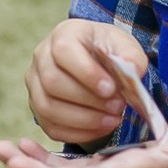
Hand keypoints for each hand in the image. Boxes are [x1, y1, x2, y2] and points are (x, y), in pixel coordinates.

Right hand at [24, 18, 148, 144]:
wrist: (96, 62)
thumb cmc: (108, 51)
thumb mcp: (125, 46)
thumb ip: (131, 57)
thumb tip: (132, 71)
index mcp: (63, 34)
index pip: (64, 51)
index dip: (86, 73)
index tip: (111, 89)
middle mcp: (42, 57)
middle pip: (52, 82)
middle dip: (88, 100)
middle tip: (117, 106)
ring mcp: (35, 84)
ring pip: (48, 108)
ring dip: (84, 119)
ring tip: (113, 120)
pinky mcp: (37, 109)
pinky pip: (52, 127)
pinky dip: (78, 133)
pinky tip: (102, 128)